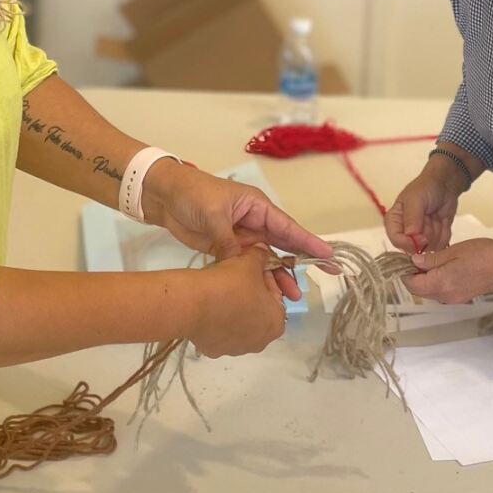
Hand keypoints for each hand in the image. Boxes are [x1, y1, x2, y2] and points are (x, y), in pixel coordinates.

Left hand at [143, 162, 331, 286]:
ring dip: (278, 276)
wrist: (165, 197)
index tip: (328, 254)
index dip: (308, 241)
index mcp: (257, 207)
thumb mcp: (214, 213)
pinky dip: (258, 279)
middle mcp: (255, 222)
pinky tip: (266, 294)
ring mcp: (242, 237)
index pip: (288, 226)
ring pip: (267, 259)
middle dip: (301, 262)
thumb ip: (229, 240)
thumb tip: (242, 266)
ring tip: (290, 297)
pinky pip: (248, 266)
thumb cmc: (193, 195)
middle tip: (322, 278)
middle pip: (283, 245)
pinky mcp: (227, 249)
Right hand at [187, 248, 288, 356]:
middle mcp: (261, 342)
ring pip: (240, 323)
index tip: (251, 267)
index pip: (277, 295)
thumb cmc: (229, 284)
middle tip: (236, 278)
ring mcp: (237, 349)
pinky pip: (220, 332)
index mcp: (276, 323)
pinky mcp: (215, 351)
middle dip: (251, 294)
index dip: (264, 277)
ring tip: (220, 290)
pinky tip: (209, 306)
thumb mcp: (250, 262)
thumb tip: (262, 251)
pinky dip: (217, 320)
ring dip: (235, 308)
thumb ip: (261, 256)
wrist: (192, 304)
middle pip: (259, 311)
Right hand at [384, 154, 467, 252]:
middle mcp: (405, 231)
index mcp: (394, 220)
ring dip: (436, 232)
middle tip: (431, 217)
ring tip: (436, 216)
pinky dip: (444, 233)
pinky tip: (443, 221)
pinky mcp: (434, 238)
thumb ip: (412, 217)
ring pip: (429, 247)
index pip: (396, 240)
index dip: (409, 243)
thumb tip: (409, 235)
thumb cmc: (426, 187)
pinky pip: (441, 245)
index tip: (423, 238)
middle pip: (414, 247)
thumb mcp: (416, 199)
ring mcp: (420, 236)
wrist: (445, 185)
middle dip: (426, 234)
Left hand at [402, 237, 492, 303]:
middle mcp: (445, 296)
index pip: (411, 285)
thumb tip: (414, 261)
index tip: (405, 258)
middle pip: (419, 290)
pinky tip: (442, 265)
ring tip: (429, 258)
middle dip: (414, 275)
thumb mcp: (454, 251)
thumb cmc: (484, 255)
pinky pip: (441, 290)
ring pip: (430, 290)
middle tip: (416, 256)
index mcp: (441, 284)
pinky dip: (437, 279)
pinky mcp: (461, 296)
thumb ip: (432, 258)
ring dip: (425, 277)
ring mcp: (454, 299)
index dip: (405, 271)